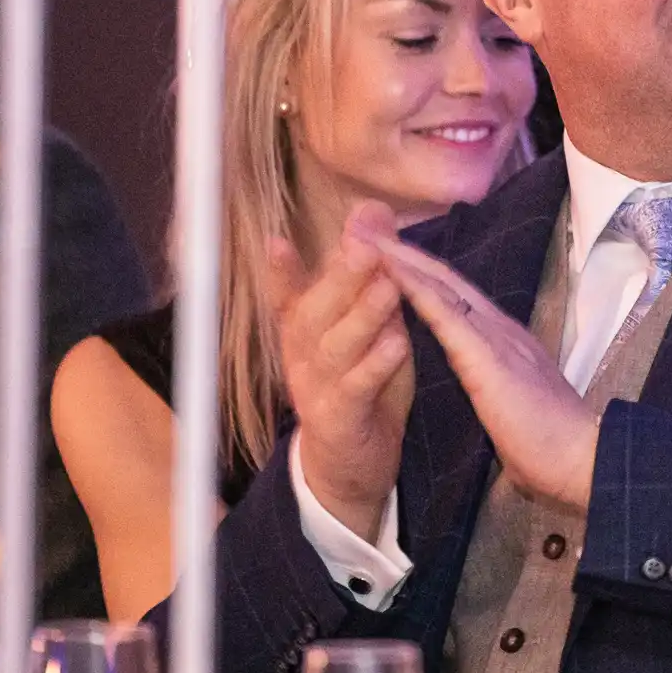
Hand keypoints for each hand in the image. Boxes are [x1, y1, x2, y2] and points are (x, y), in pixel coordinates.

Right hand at [269, 203, 413, 541]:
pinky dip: (375, 365)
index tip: (275, 239)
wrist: (351, 463)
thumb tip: (373, 209)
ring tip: (387, 287)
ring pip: (335, 347)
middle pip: (315, 311)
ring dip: (362, 315)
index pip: (287, 293)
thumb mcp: (365, 322)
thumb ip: (368, 272)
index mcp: (304, 329)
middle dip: (340, 275)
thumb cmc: (361, 382)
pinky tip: (396, 343)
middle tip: (365, 243)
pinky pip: (355, 389)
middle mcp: (302, 355)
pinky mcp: (340, 419)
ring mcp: (317, 388)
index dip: (279, 269)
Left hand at [366, 222, 600, 507]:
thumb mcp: (515, 408)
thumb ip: (498, 389)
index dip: (426, 275)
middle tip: (369, 226)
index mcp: (507, 344)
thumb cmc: (551, 446)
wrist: (580, 457)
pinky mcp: (485, 355)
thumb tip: (487, 393)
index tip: (394, 255)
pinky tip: (389, 270)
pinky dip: (414, 286)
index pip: (460, 299)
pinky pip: (443, 312)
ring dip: (402, 260)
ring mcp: (496, 337)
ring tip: (366, 237)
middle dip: (408, 253)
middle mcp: (501, 329)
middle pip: (447, 280)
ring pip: (441, 287)